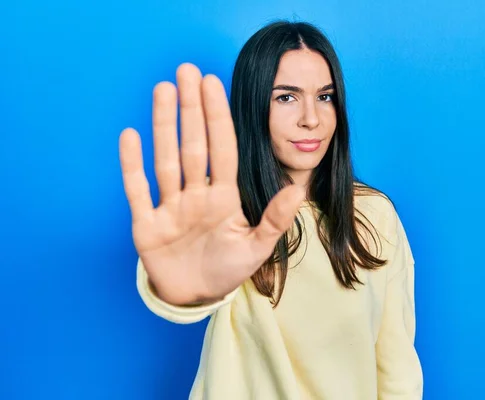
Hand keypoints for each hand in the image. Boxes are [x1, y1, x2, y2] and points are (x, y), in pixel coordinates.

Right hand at [119, 63, 304, 304]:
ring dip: (163, 126)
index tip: (214, 85)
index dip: (218, 118)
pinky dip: (132, 166)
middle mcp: (196, 195)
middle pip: (193, 145)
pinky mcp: (147, 225)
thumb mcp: (257, 248)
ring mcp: (170, 207)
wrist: (196, 296)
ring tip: (163, 90)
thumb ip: (275, 219)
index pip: (222, 149)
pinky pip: (137, 191)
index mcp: (223, 198)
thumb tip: (299, 188)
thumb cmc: (227, 269)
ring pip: (166, 160)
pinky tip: (130, 136)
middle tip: (187, 71)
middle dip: (190, 110)